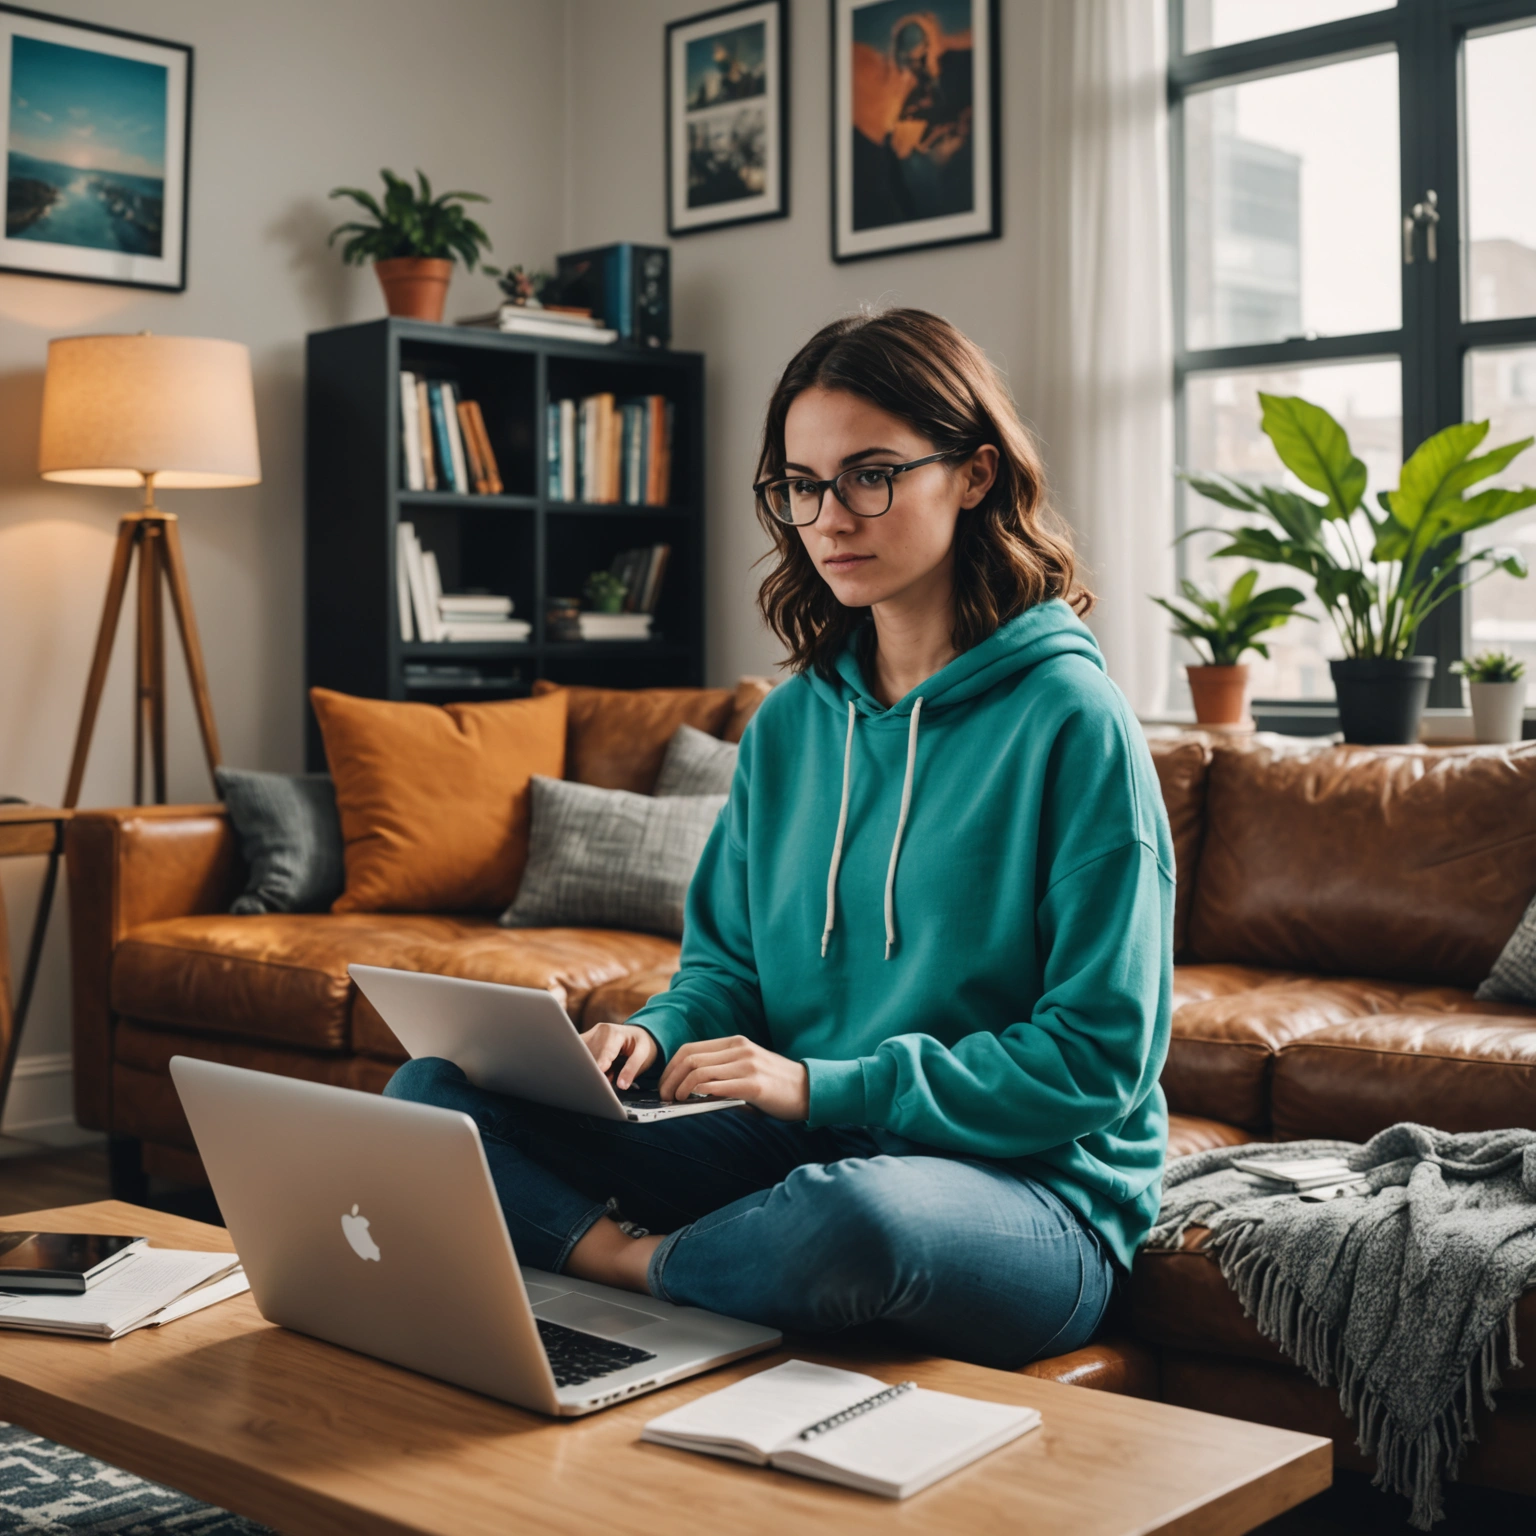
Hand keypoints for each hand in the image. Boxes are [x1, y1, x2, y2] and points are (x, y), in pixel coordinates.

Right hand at [581, 1021, 658, 1089]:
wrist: (638, 1032)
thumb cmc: (641, 1043)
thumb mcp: (643, 1055)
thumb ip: (632, 1070)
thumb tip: (621, 1085)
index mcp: (614, 1033)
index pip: (602, 1058)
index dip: (600, 1074)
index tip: (601, 1086)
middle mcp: (599, 1030)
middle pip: (590, 1058)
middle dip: (596, 1072)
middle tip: (608, 1079)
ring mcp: (591, 1033)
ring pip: (583, 1057)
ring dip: (592, 1068)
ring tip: (608, 1070)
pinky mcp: (586, 1038)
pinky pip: (581, 1054)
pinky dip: (588, 1064)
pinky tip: (598, 1066)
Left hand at [658, 1035, 809, 1120]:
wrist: (810, 1090)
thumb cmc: (776, 1085)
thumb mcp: (748, 1069)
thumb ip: (723, 1072)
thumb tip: (690, 1088)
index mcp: (736, 1043)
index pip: (690, 1049)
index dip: (671, 1067)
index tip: (664, 1084)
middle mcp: (739, 1049)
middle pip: (689, 1058)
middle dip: (670, 1078)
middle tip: (664, 1096)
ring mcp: (746, 1065)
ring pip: (698, 1070)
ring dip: (680, 1088)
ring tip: (676, 1101)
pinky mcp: (753, 1084)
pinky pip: (715, 1084)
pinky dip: (698, 1093)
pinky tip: (694, 1102)